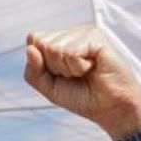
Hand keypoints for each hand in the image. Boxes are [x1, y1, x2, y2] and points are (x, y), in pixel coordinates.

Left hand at [23, 25, 140, 139]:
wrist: (111, 108)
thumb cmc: (83, 96)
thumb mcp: (49, 88)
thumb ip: (33, 71)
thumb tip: (30, 48)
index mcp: (59, 40)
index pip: (33, 40)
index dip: (42, 64)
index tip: (61, 75)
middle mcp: (71, 32)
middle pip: (41, 44)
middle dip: (55, 67)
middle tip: (75, 75)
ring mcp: (84, 32)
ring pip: (55, 48)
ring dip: (68, 69)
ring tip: (85, 72)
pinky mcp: (96, 36)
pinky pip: (71, 53)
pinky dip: (79, 67)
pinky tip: (93, 68)